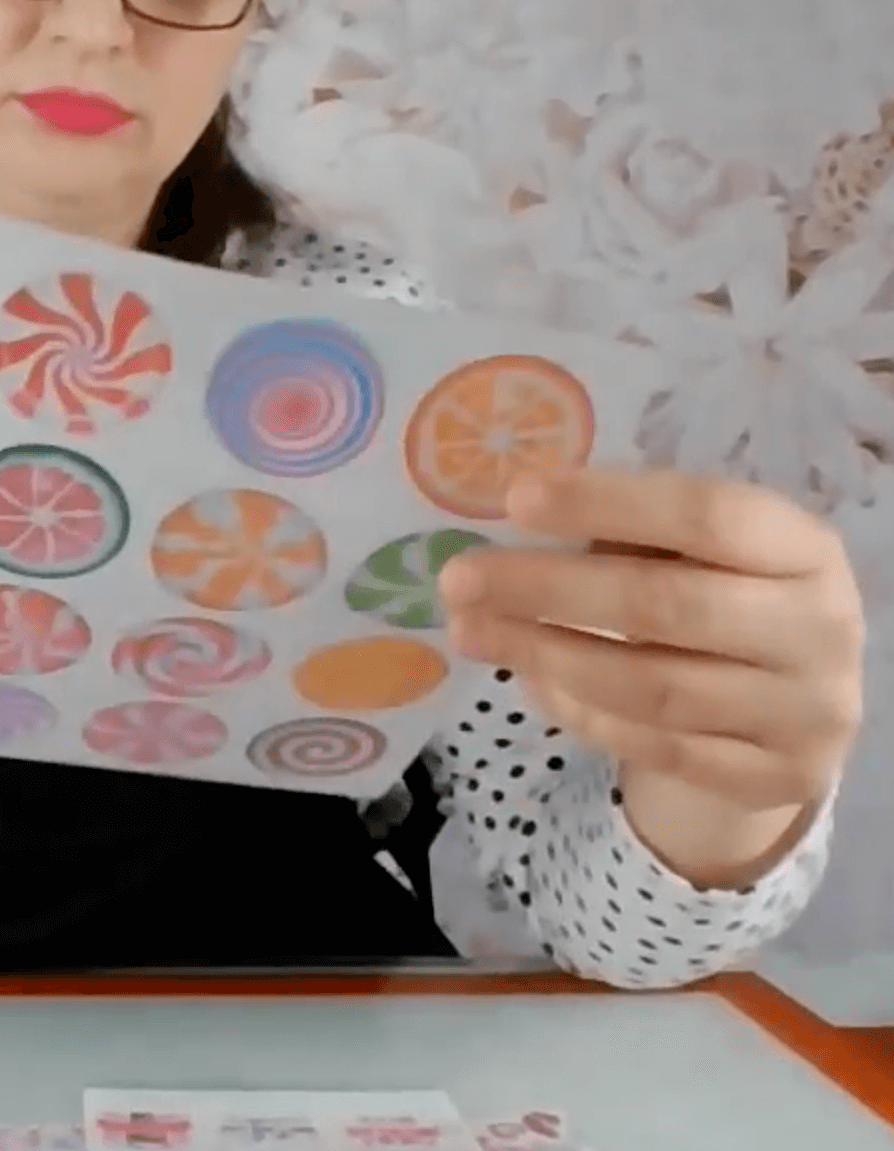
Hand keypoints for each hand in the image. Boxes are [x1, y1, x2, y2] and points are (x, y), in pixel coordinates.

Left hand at [438, 466, 863, 814]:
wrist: (797, 710)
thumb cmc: (729, 599)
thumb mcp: (707, 554)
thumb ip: (637, 535)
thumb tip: (521, 519)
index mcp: (805, 549)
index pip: (706, 515)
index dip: (607, 504)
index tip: (515, 499)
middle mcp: (819, 630)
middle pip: (665, 606)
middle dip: (548, 590)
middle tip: (458, 578)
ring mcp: (803, 713)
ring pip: (650, 687)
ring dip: (543, 654)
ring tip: (468, 630)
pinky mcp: (771, 778)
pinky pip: (653, 747)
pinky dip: (580, 711)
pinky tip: (528, 680)